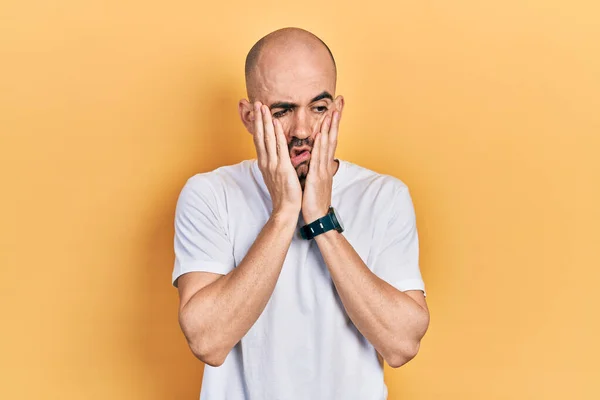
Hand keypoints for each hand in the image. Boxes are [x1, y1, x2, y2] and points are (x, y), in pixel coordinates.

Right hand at [252, 102, 301, 217]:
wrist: (285, 209)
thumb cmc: (283, 194)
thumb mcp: (276, 176)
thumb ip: (275, 163)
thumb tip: (275, 155)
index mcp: (265, 163)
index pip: (259, 140)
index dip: (258, 125)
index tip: (257, 112)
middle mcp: (266, 162)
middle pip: (260, 136)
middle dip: (258, 119)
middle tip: (257, 103)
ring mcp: (273, 164)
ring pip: (267, 138)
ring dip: (264, 121)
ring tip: (263, 107)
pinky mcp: (282, 168)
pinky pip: (279, 147)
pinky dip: (276, 134)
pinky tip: (275, 122)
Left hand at [301, 110, 340, 223]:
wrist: (317, 217)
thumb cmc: (314, 200)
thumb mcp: (315, 181)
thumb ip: (315, 168)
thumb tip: (314, 159)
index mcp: (324, 165)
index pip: (329, 141)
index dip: (332, 125)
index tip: (334, 110)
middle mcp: (326, 165)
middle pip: (332, 138)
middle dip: (335, 121)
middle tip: (339, 104)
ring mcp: (323, 171)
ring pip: (327, 145)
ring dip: (330, 128)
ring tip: (332, 113)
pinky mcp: (317, 177)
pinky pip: (318, 159)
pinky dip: (320, 146)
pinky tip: (321, 135)